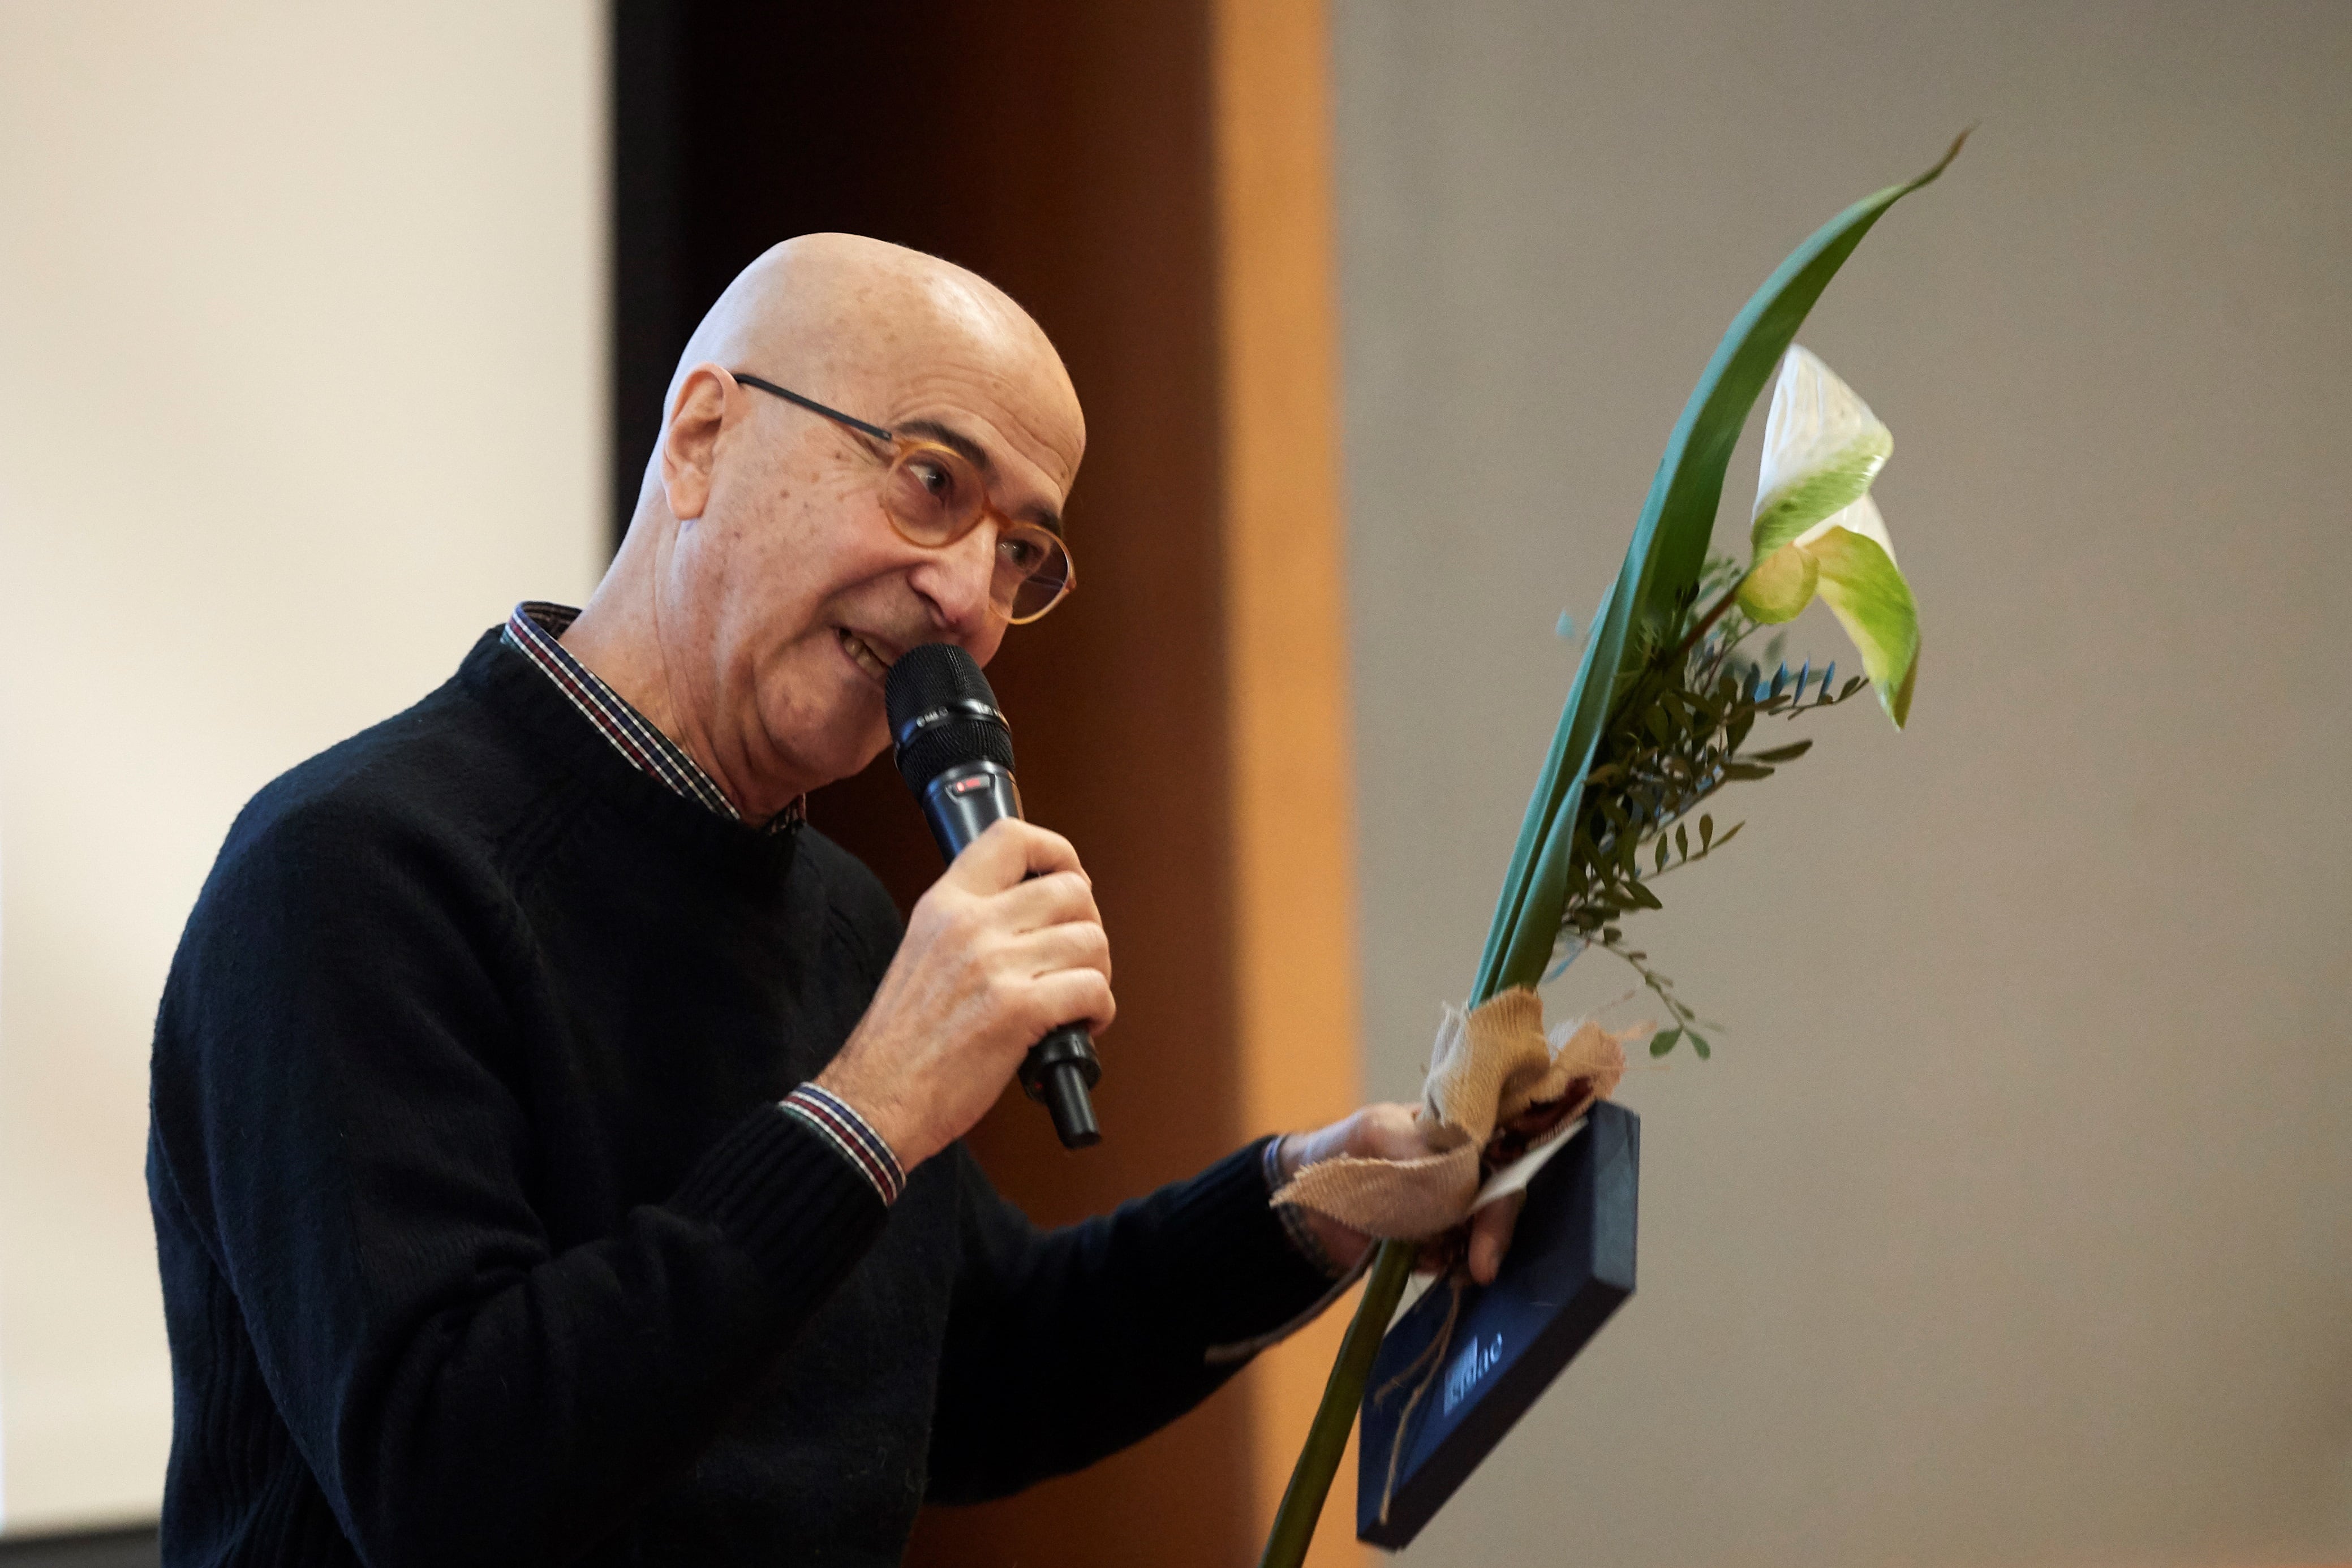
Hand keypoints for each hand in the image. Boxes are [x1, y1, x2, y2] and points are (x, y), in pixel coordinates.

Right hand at [817, 819, 1112, 1169]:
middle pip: (1072, 891)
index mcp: (945, 904)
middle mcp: (971, 924)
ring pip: (1091, 941)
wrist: (876, 1099)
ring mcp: (996, 965)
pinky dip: (1099, 1012)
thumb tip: (1035, 912)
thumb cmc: (901, 1041)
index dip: (1057, 852)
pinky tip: (1078, 1028)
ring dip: (1097, 974)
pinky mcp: (1019, 1010)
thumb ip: (971, 922)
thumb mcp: (922, 951)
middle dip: (1088, 927)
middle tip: (1075, 960)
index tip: (1069, 880)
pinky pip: (1093, 989)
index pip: (1012, 836)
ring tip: (1074, 1000)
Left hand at [1274, 1104, 1525, 1285]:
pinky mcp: (1435, 1243)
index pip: (1501, 1154)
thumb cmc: (1345, 1146)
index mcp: (1458, 1133)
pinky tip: (1417, 1259)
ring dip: (1466, 1250)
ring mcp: (1451, 1210)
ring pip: (1478, 1232)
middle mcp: (1464, 1171)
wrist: (1308, 1200)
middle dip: (1493, 1232)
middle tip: (1482, 1267)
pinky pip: (1452, 1257)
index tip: (1495, 1214)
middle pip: (1498, 1199)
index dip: (1505, 1184)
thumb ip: (1415, 1145)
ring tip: (1432, 1255)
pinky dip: (1441, 1263)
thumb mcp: (1376, 1130)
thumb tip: (1456, 1173)